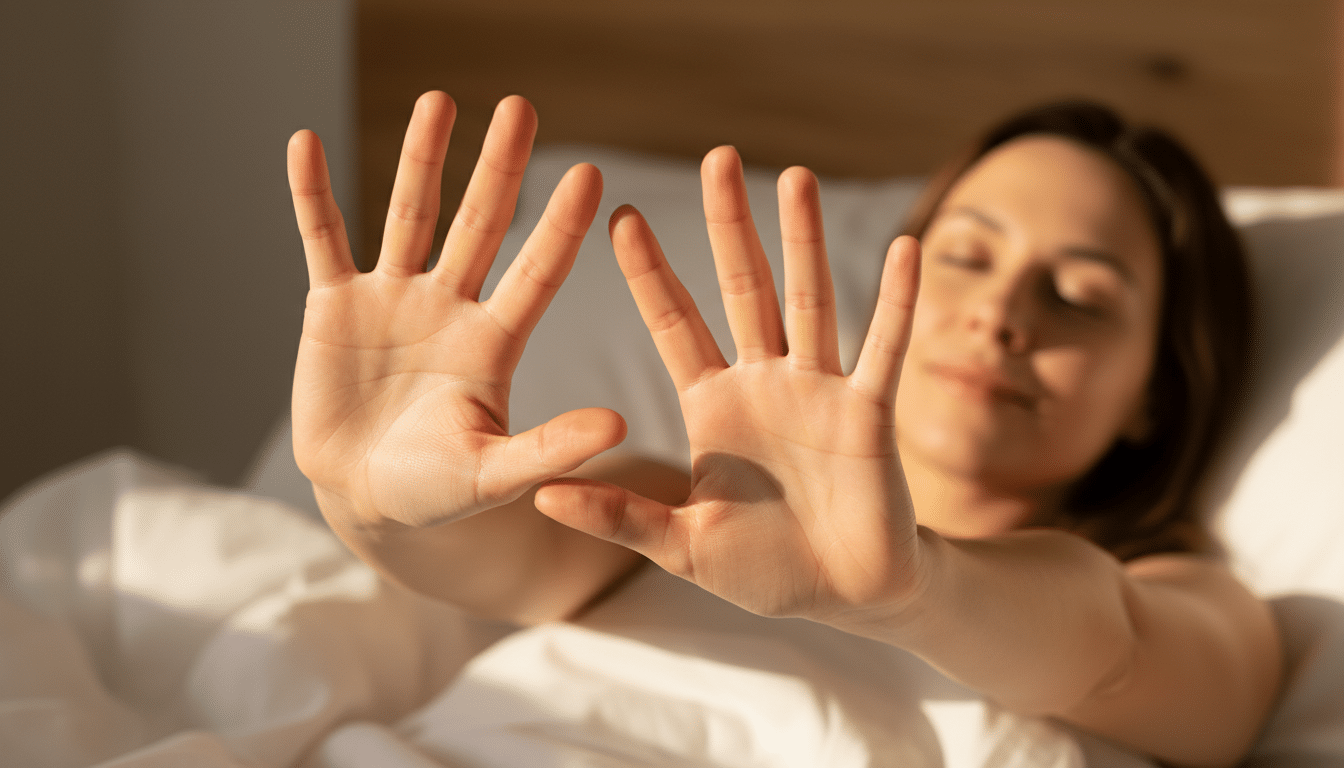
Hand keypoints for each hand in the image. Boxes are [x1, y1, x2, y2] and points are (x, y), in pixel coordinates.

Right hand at [287, 92, 623, 530]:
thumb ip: (550, 447)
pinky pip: (323, 239)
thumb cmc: (438, 491)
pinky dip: (312, 195)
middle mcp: (451, 306)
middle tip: (521, 106)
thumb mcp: (494, 472)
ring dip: (421, 160)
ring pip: (410, 216)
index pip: (536, 273)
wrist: (367, 499)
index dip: (560, 228)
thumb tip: (619, 426)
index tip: (592, 175)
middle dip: (499, 168)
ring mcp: (393, 299)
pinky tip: (306, 142)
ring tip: (439, 101)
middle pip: (480, 224)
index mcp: (494, 343)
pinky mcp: (334, 306)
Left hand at [535, 147, 923, 621]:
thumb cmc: (761, 569)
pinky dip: (895, 303)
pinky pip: (883, 349)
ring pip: (809, 302)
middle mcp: (763, 382)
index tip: (620, 215)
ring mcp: (818, 391)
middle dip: (728, 227)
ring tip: (796, 176)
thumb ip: (619, 516)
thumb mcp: (680, 546)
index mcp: (712, 404)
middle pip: (742, 288)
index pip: (675, 324)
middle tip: (717, 158)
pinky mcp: (867, 414)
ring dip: (804, 241)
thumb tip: (541, 497)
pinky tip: (905, 248)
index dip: (650, 272)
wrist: (843, 597)